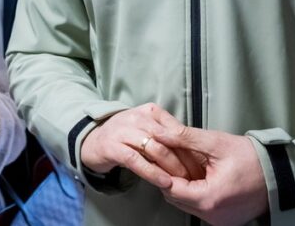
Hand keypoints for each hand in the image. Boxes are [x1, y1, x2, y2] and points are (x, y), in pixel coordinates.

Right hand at [81, 104, 200, 187]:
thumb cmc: (125, 137)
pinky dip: (153, 173)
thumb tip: (194, 151)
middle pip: (168, 139)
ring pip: (155, 149)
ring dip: (172, 167)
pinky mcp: (113, 147)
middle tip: (197, 176)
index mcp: (149, 111)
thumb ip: (167, 135)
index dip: (191, 147)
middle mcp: (136, 118)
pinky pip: (137, 160)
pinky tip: (164, 182)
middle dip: (185, 159)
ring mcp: (123, 131)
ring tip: (184, 181)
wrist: (92, 141)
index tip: (202, 163)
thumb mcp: (147, 129)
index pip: (176, 128)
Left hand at [154, 125, 267, 224]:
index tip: (155, 155)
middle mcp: (212, 215)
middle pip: (175, 197)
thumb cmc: (253, 159)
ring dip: (182, 184)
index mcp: (209, 199)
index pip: (169, 187)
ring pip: (186, 203)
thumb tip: (159, 133)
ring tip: (185, 164)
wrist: (281, 175)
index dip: (160, 170)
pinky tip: (199, 176)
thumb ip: (184, 137)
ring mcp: (218, 220)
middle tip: (168, 157)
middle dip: (170, 176)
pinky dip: (195, 191)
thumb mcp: (216, 143)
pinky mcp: (224, 219)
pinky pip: (200, 206)